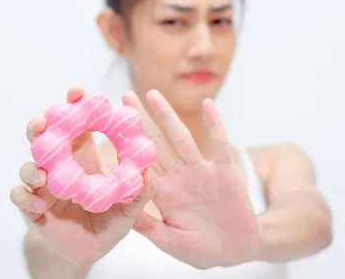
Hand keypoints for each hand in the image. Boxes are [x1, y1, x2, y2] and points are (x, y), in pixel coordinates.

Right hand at [9, 86, 154, 265]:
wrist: (91, 252)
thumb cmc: (111, 222)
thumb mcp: (129, 208)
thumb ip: (138, 193)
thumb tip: (148, 173)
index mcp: (84, 157)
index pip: (77, 125)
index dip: (75, 106)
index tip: (77, 91)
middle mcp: (60, 166)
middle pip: (44, 137)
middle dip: (39, 125)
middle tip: (42, 123)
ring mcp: (43, 185)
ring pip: (28, 165)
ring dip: (30, 165)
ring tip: (41, 173)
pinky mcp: (32, 207)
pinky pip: (20, 197)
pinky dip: (25, 197)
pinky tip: (38, 203)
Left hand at [122, 90, 262, 268]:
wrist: (236, 249)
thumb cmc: (202, 250)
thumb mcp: (172, 242)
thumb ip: (151, 228)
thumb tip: (125, 213)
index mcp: (164, 193)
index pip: (140, 165)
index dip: (124, 146)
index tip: (108, 127)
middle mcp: (179, 176)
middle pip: (157, 143)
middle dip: (141, 121)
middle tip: (124, 96)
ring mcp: (201, 171)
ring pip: (182, 138)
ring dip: (168, 116)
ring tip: (153, 94)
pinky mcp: (223, 171)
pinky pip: (219, 143)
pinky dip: (214, 124)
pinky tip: (208, 104)